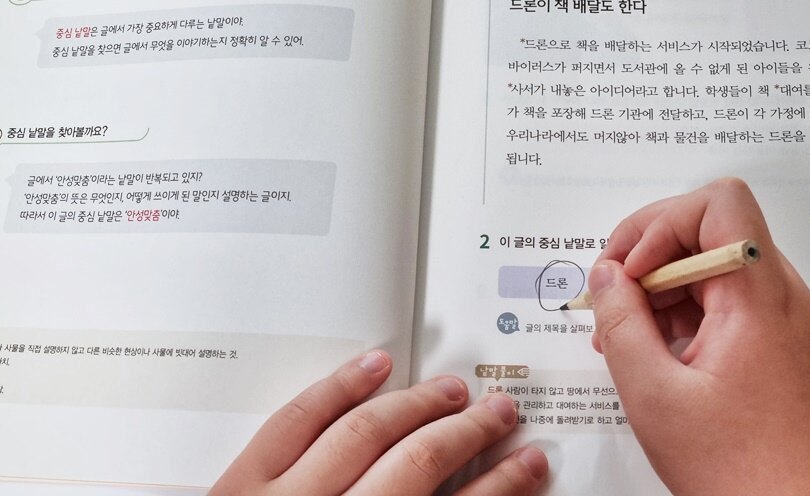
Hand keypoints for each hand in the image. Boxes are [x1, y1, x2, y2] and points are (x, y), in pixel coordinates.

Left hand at [210, 350, 546, 494]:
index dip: (501, 486)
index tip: (526, 465)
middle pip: (416, 464)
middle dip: (467, 434)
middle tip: (499, 414)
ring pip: (363, 432)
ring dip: (417, 404)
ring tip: (452, 389)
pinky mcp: (239, 485)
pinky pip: (296, 420)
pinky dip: (340, 387)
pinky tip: (373, 367)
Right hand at [589, 178, 809, 495]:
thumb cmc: (748, 476)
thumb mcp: (657, 398)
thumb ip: (621, 324)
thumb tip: (605, 276)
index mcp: (759, 296)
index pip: (719, 203)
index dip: (661, 223)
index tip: (629, 270)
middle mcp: (783, 298)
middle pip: (712, 231)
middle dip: (651, 257)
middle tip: (612, 300)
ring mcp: (788, 324)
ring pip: (718, 269)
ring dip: (665, 290)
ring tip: (627, 339)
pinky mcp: (785, 350)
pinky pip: (731, 305)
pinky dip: (688, 316)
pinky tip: (660, 356)